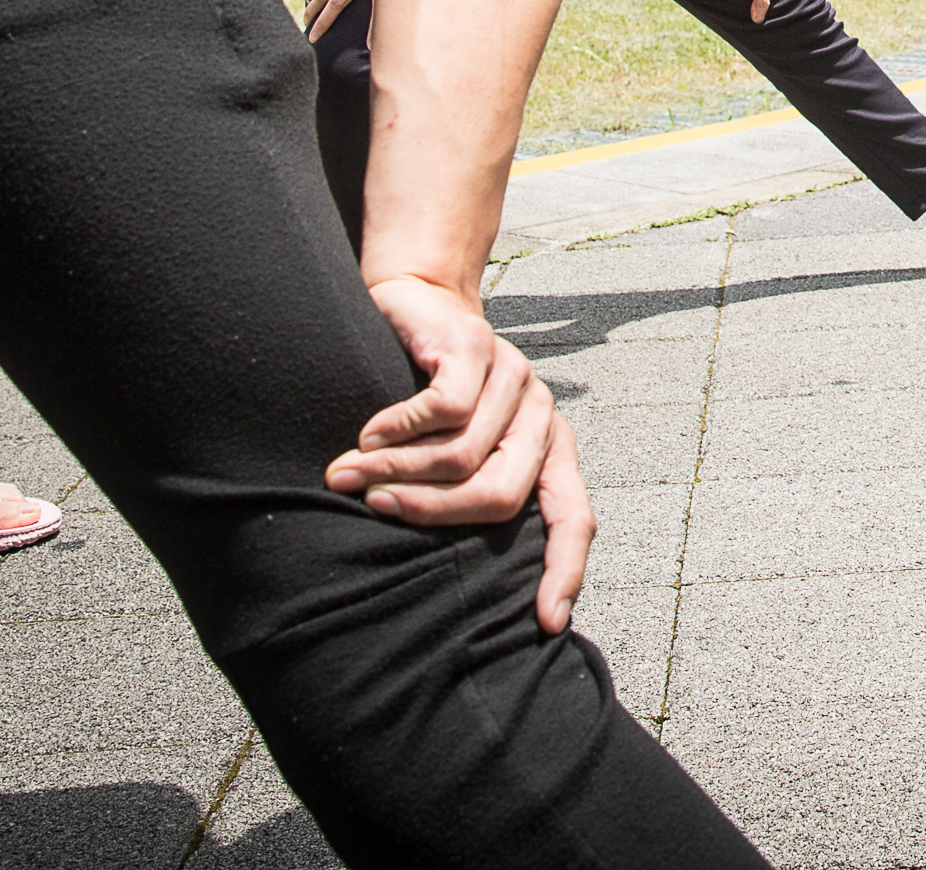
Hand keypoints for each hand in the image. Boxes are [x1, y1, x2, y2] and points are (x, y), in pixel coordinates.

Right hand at [330, 273, 595, 630]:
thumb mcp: (450, 452)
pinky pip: (441, 410)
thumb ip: (462, 495)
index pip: (574, 517)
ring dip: (395, 472)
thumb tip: (440, 580)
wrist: (415, 303)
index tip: (545, 623)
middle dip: (433, 514)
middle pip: (501, 495)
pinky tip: (366, 434)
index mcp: (548, 450)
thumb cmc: (423, 394)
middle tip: (377, 509)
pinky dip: (395, 431)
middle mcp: (542, 415)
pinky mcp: (478, 346)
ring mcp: (516, 377)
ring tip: (351, 473)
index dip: (564, 571)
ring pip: (462, 456)